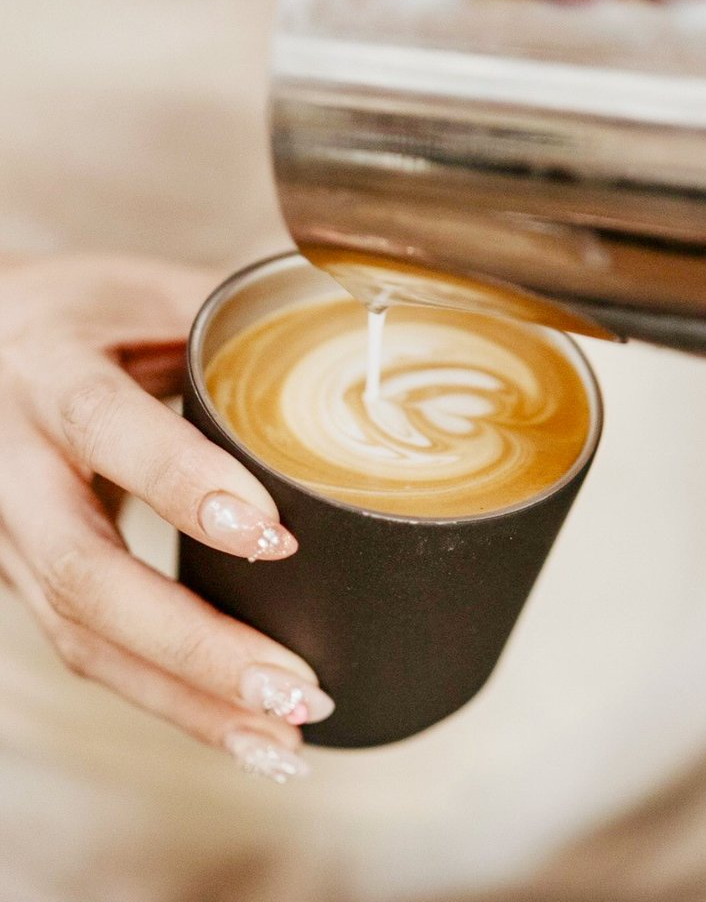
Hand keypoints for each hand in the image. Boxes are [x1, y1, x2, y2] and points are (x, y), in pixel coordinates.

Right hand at [0, 255, 332, 781]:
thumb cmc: (72, 311)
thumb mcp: (138, 287)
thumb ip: (229, 309)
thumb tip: (352, 326)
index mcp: (49, 372)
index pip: (106, 428)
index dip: (182, 483)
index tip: (274, 533)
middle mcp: (13, 463)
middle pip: (85, 573)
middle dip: (193, 643)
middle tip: (295, 685)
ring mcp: (9, 533)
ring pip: (80, 635)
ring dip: (185, 699)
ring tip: (283, 738)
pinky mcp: (24, 578)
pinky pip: (87, 650)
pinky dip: (165, 699)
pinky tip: (237, 730)